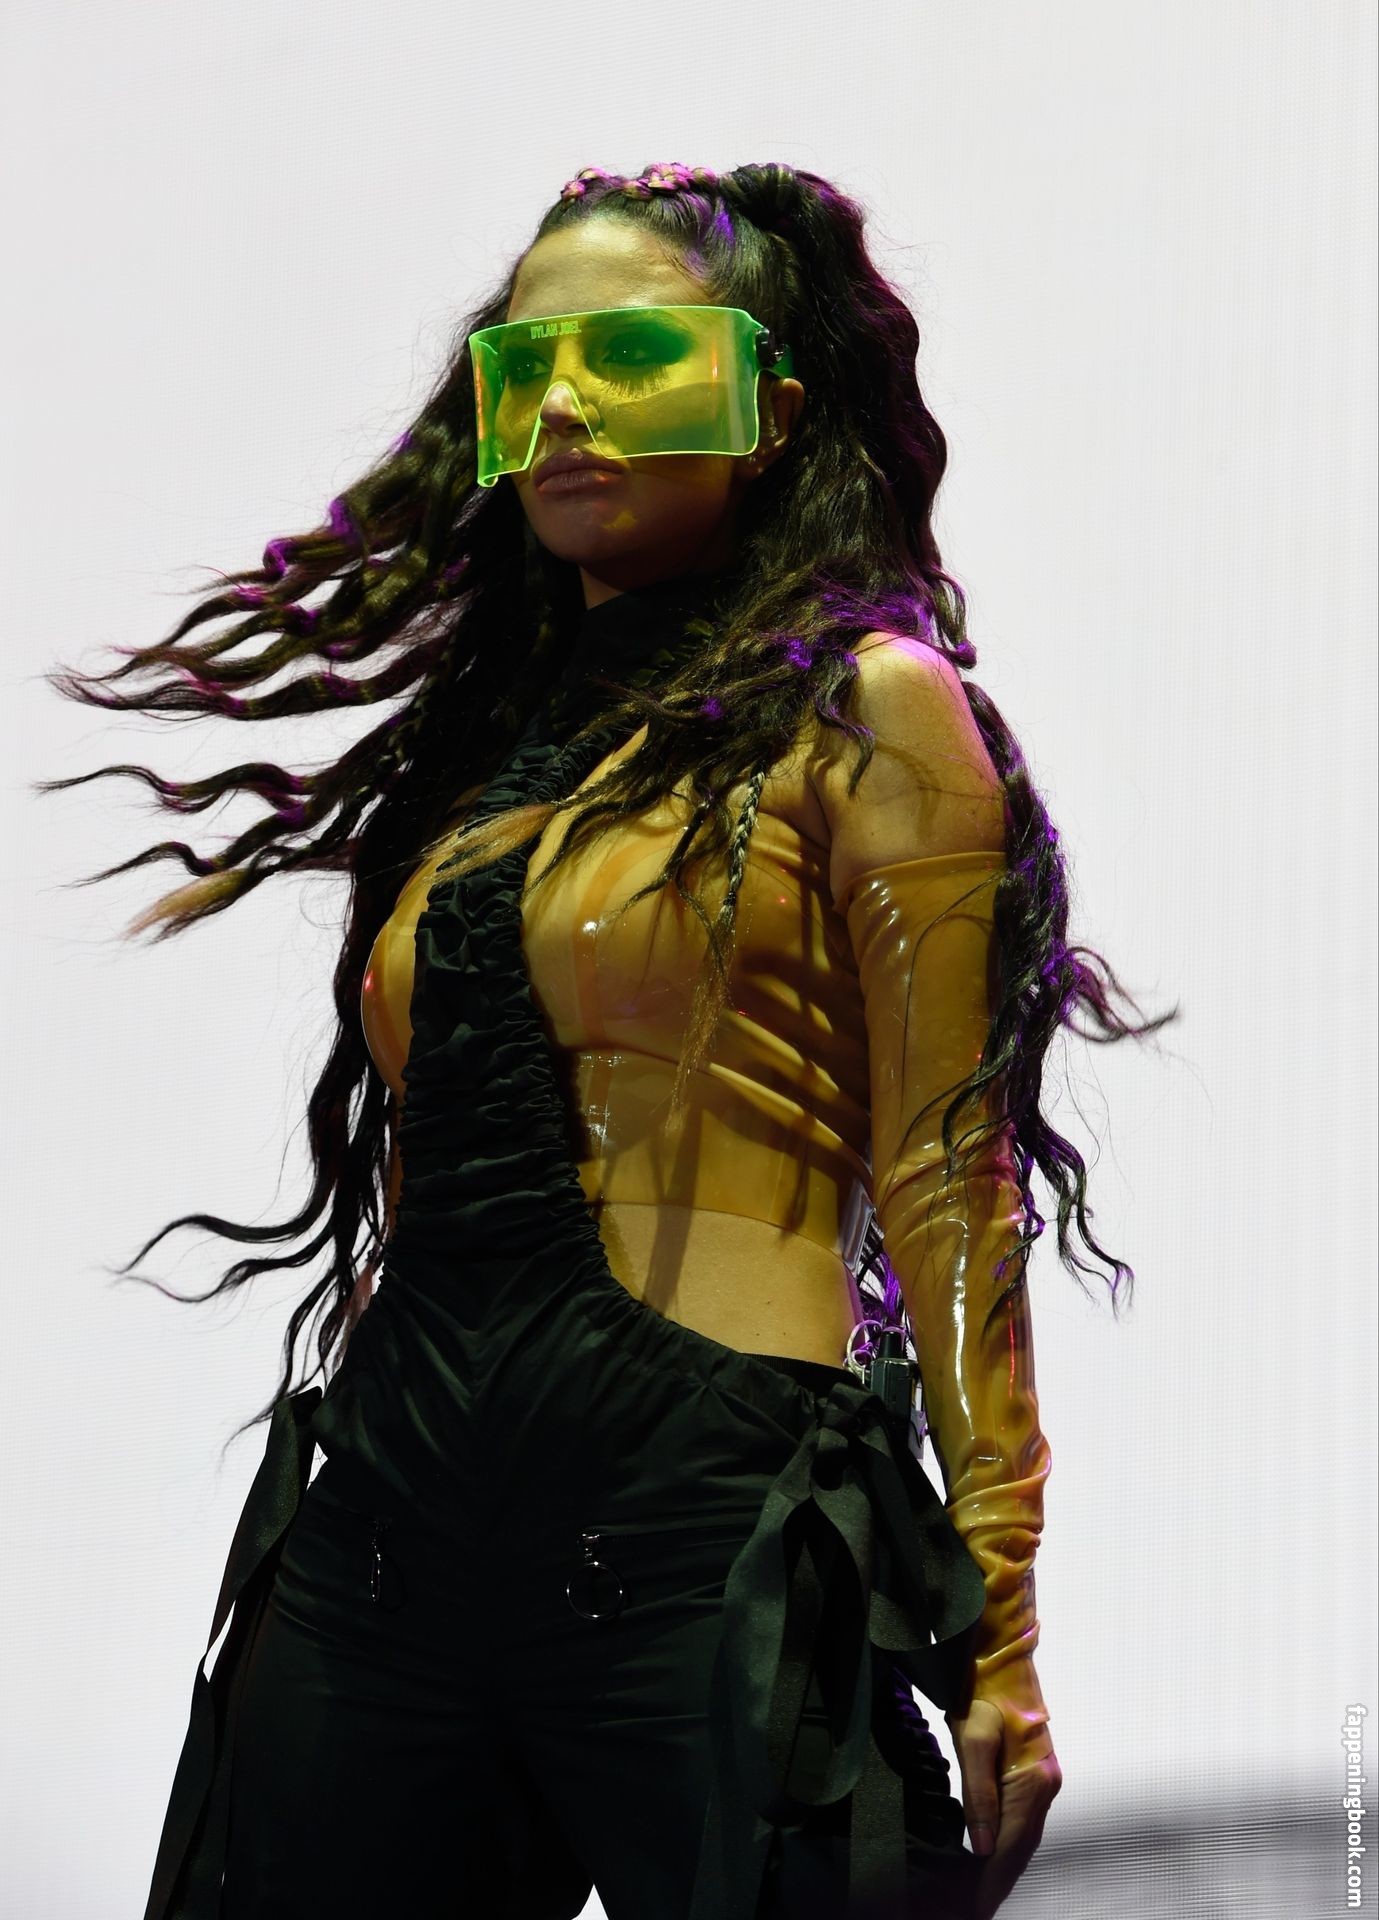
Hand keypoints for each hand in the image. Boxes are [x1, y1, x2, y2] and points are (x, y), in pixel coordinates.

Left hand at [944, 1691, 1061, 1918]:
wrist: (998, 1655)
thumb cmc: (980, 1690)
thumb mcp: (971, 1738)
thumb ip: (977, 1794)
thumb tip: (980, 1847)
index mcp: (1033, 1781)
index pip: (1009, 1845)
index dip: (991, 1880)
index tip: (974, 1907)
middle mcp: (1046, 1785)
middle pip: (1020, 1847)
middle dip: (997, 1881)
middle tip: (975, 1908)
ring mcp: (1044, 1779)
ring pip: (1023, 1836)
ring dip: (1003, 1866)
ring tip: (981, 1894)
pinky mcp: (1036, 1773)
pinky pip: (1023, 1819)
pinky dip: (1008, 1844)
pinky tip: (993, 1857)